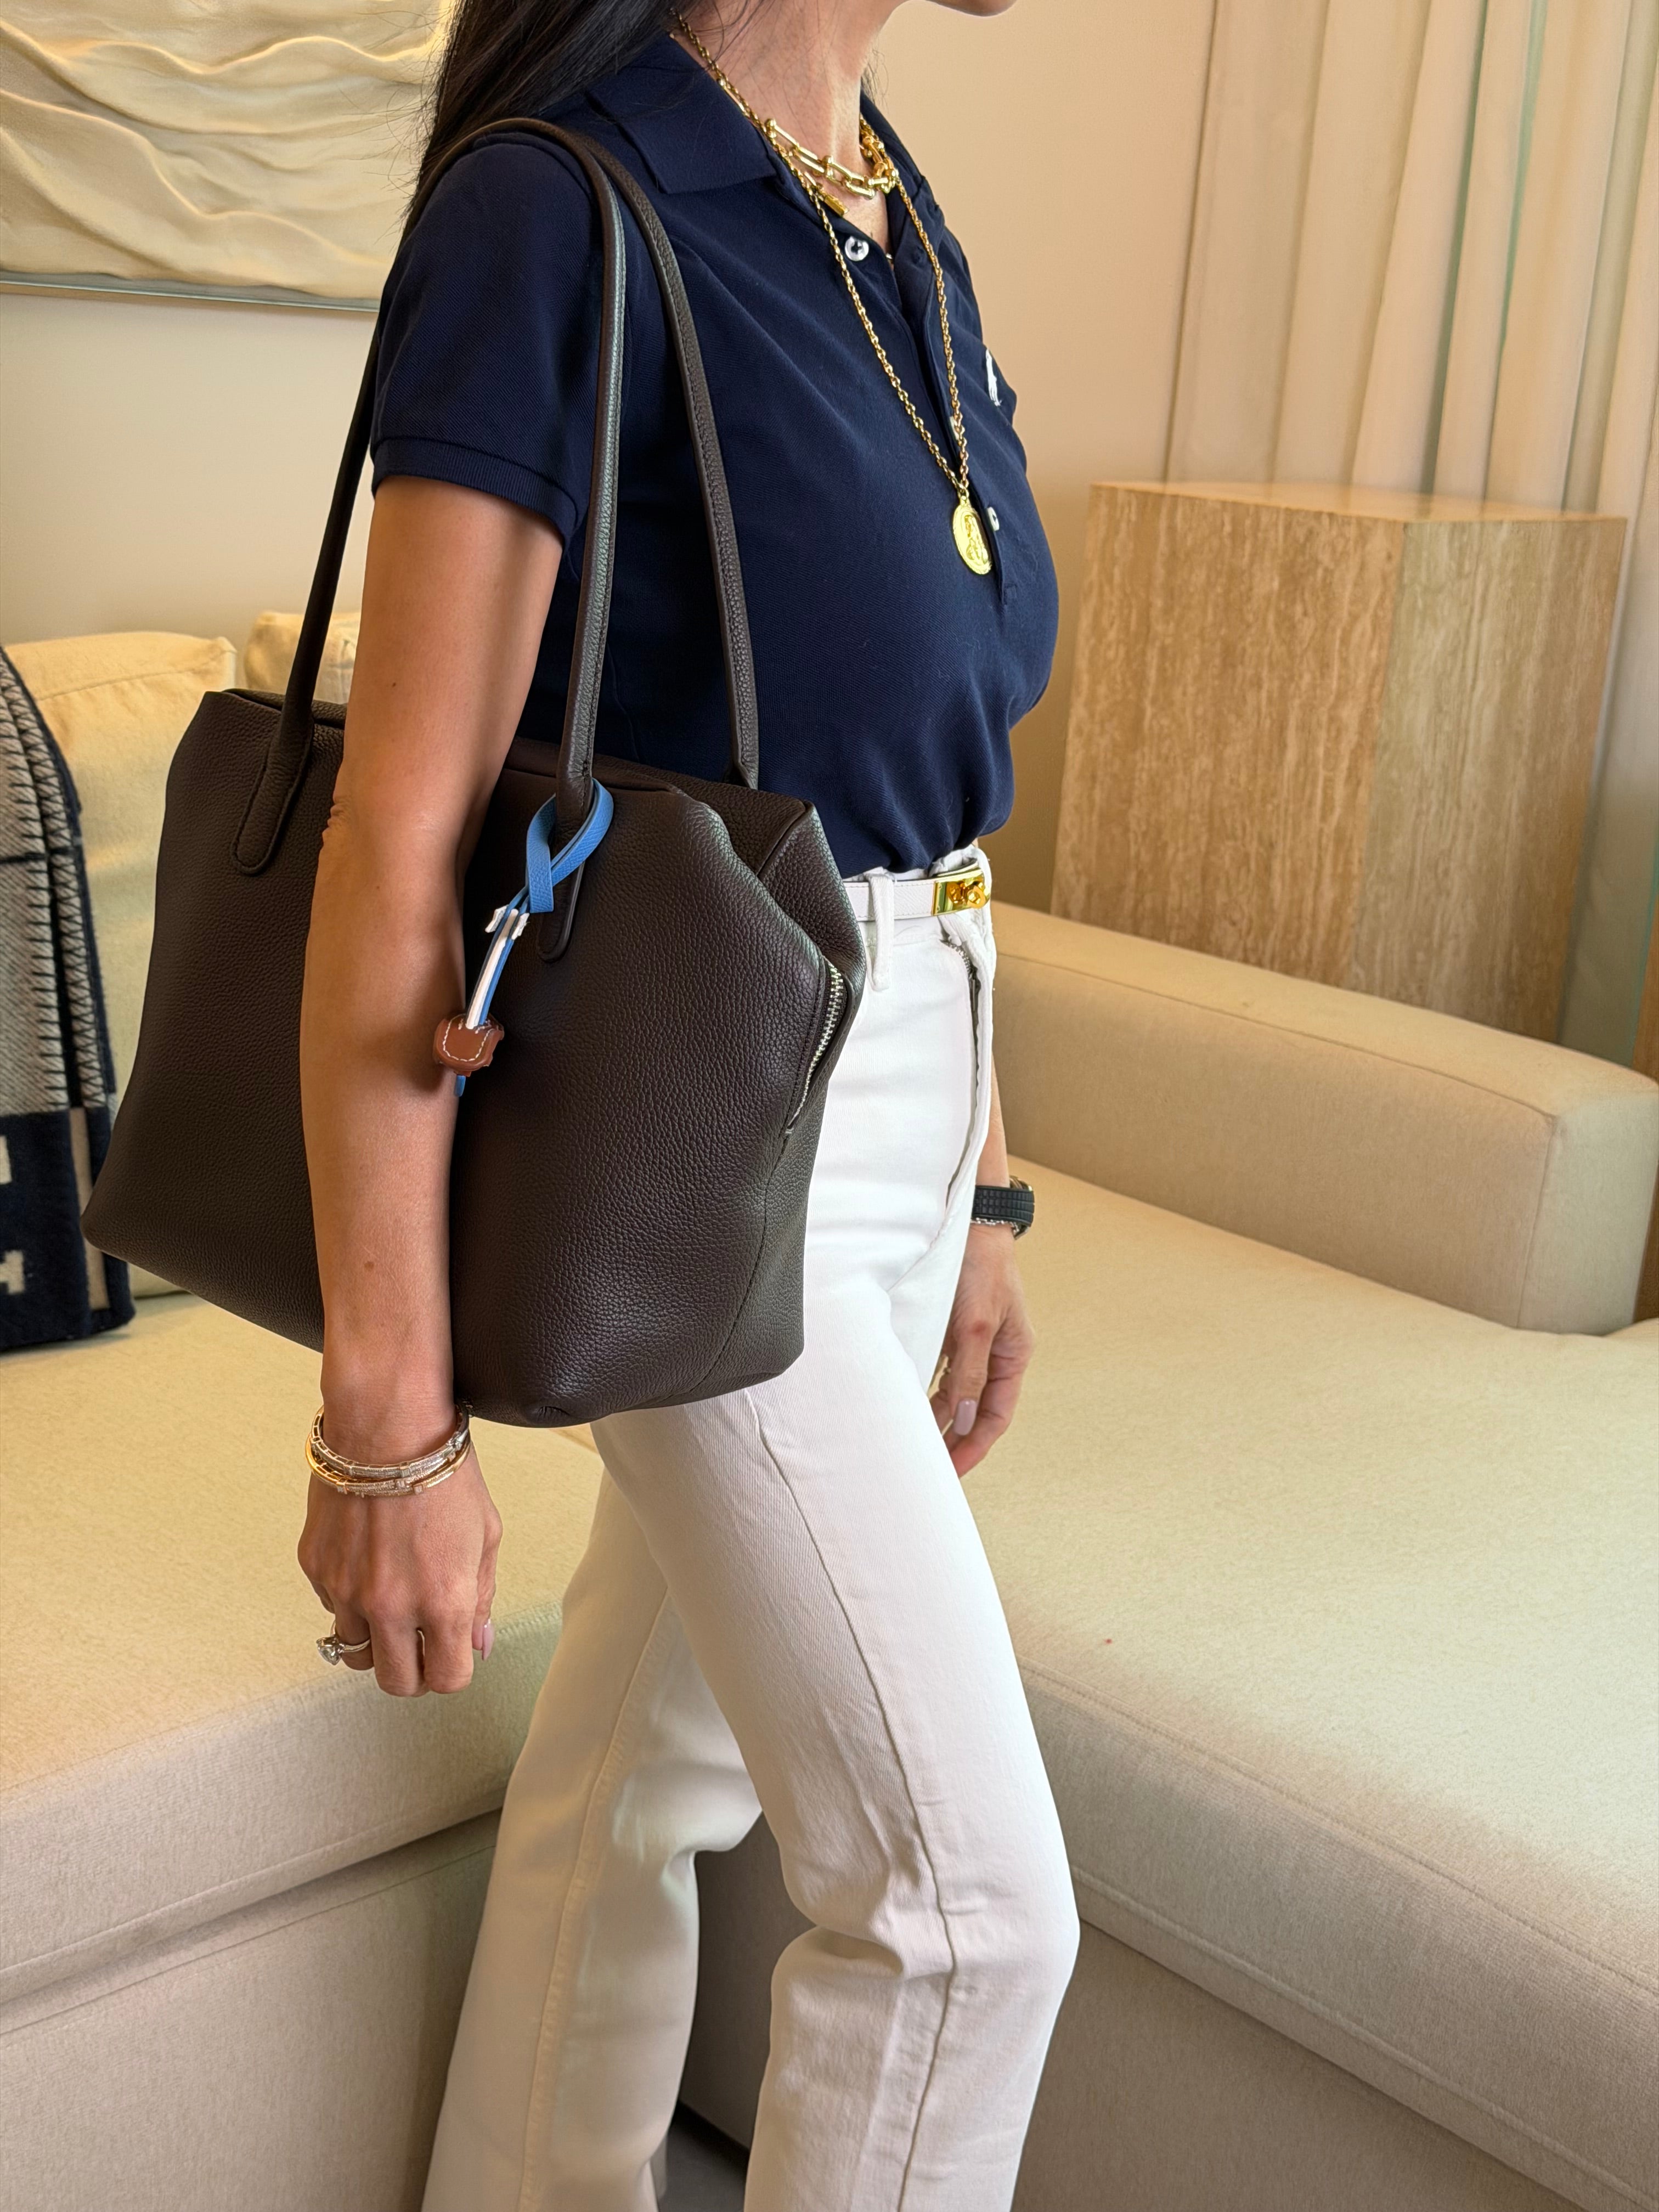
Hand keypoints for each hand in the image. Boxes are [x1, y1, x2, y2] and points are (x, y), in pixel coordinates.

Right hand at [297, 1447, 502, 1696]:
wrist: (387, 1425)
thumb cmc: (445, 1474)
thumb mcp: (485, 1534)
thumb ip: (481, 1597)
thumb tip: (478, 1646)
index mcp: (443, 1602)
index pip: (446, 1680)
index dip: (451, 1669)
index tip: (450, 1651)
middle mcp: (391, 1606)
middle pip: (395, 1682)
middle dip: (412, 1669)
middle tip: (419, 1641)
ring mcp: (346, 1591)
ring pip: (356, 1651)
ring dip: (376, 1637)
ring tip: (391, 1597)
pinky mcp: (316, 1569)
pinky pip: (331, 1607)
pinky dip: (348, 1599)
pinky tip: (366, 1560)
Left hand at [931, 1222, 1035, 1477]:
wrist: (969, 1220)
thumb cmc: (980, 1265)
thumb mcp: (974, 1323)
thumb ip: (968, 1372)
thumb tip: (963, 1419)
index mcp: (1013, 1355)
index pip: (995, 1417)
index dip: (974, 1447)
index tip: (951, 1474)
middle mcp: (996, 1354)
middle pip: (976, 1411)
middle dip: (955, 1442)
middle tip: (928, 1472)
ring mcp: (974, 1343)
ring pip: (956, 1394)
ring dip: (937, 1420)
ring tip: (914, 1447)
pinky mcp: (953, 1330)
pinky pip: (941, 1373)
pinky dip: (926, 1392)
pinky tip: (909, 1407)